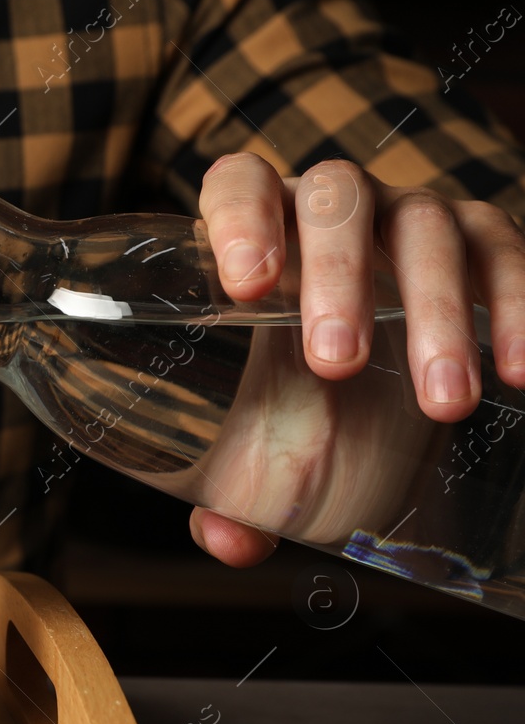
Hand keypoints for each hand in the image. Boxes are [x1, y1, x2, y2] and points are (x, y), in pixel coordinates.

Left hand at [189, 152, 524, 565]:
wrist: (379, 369)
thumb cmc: (297, 387)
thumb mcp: (260, 433)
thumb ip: (232, 487)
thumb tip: (228, 538)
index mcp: (262, 230)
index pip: (240, 185)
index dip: (238, 218)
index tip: (244, 285)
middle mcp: (337, 207)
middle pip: (337, 201)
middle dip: (338, 276)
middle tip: (334, 364)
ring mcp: (415, 216)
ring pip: (428, 229)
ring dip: (434, 312)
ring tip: (442, 403)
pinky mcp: (487, 239)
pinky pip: (507, 252)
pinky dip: (517, 307)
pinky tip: (520, 372)